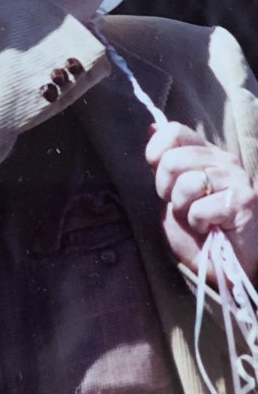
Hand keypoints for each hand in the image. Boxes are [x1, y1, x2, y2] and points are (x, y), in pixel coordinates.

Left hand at [146, 121, 257, 281]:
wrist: (227, 266)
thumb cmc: (199, 229)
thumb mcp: (171, 191)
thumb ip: (162, 162)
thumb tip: (151, 128)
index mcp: (204, 152)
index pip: (173, 131)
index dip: (156, 153)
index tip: (159, 177)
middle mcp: (222, 159)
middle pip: (173, 159)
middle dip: (165, 188)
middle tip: (179, 205)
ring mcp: (235, 179)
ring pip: (187, 184)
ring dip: (182, 208)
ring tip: (196, 217)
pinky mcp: (243, 202)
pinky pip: (200, 209)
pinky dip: (197, 223)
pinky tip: (210, 228)